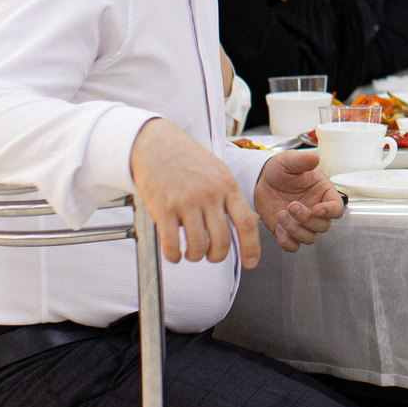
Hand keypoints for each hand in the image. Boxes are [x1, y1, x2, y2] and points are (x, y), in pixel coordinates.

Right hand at [129, 118, 260, 267]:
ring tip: (192, 253)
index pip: (247, 223)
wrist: (155, 144)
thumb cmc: (188, 159)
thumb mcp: (219, 172)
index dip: (252, 247)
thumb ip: (233, 197)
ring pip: (198, 246)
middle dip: (217, 256)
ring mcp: (186, 202)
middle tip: (211, 255)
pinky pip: (172, 243)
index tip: (251, 262)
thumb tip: (251, 221)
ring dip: (195, 256)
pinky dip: (174, 255)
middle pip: (222, 240)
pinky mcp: (163, 208)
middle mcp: (209, 194)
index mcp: (227, 186)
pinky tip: (174, 253)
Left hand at [253, 148, 344, 252]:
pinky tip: (278, 226)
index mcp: (323, 193)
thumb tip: (314, 158)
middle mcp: (315, 211)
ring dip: (296, 230)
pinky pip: (293, 245)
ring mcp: (302, 223)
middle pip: (323, 226)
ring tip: (281, 214)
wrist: (262, 180)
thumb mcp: (289, 160)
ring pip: (309, 238)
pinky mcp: (287, 232)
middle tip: (291, 206)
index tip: (317, 209)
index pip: (337, 208)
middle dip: (307, 219)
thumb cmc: (281, 169)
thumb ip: (302, 160)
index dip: (330, 212)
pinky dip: (286, 241)